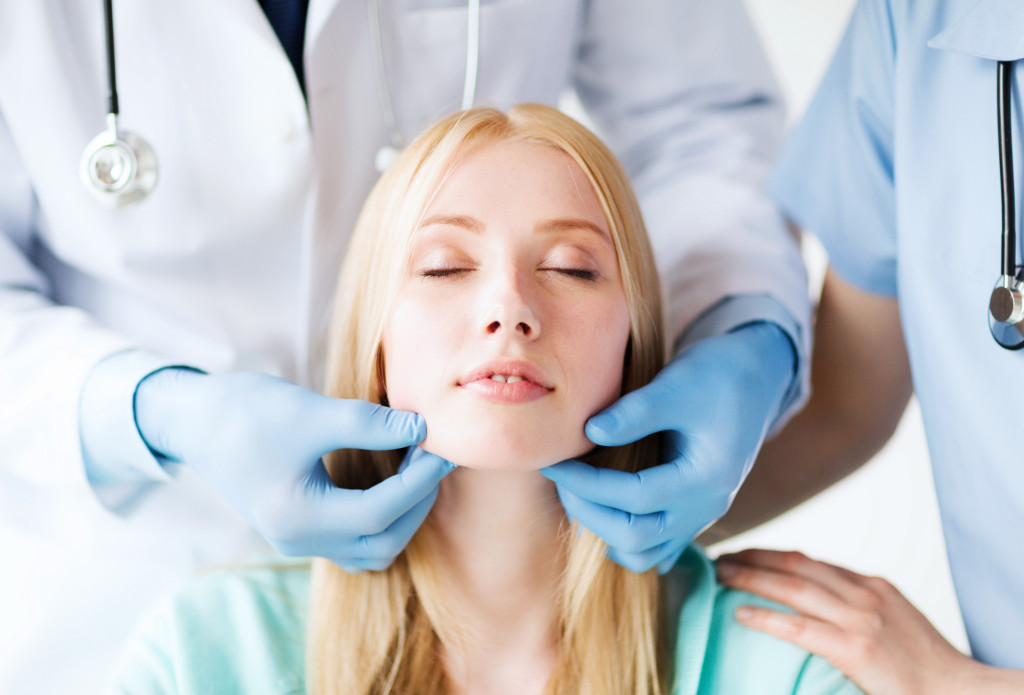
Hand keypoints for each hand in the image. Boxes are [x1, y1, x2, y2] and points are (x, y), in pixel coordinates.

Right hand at [134, 369, 454, 571]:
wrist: (196, 419)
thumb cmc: (246, 411)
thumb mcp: (310, 412)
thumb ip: (369, 424)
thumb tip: (423, 427)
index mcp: (297, 518)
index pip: (379, 512)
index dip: (419, 481)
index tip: (442, 448)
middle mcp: (298, 540)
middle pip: (381, 541)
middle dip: (417, 501)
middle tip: (435, 456)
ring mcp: (298, 540)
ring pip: (371, 549)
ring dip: (403, 515)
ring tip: (418, 468)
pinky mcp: (300, 527)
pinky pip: (355, 540)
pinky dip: (383, 517)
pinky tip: (394, 479)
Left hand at [541, 322, 793, 572]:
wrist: (757, 375)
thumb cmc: (718, 374)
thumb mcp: (678, 384)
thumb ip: (635, 412)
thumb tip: (588, 432)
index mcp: (707, 479)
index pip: (633, 499)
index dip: (587, 484)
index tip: (554, 462)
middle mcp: (707, 507)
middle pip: (637, 539)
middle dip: (589, 512)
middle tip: (561, 477)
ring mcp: (702, 513)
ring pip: (646, 552)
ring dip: (604, 531)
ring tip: (577, 491)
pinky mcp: (693, 509)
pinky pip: (656, 544)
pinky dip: (623, 534)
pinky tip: (600, 504)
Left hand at [716, 549, 986, 694]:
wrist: (957, 692)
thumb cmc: (923, 664)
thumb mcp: (892, 618)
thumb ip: (857, 603)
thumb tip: (815, 600)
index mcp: (871, 584)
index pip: (811, 560)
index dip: (772, 554)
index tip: (745, 553)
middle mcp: (863, 593)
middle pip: (796, 564)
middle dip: (755, 557)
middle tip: (722, 557)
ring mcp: (859, 619)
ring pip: (792, 587)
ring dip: (752, 577)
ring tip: (721, 575)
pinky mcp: (854, 648)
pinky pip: (799, 627)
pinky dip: (766, 617)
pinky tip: (741, 613)